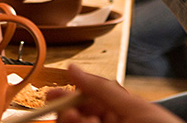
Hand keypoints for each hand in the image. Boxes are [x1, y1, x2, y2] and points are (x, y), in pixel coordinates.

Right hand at [55, 65, 183, 122]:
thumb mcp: (134, 107)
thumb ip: (101, 89)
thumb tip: (73, 69)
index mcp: (119, 110)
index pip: (84, 100)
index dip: (66, 96)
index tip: (51, 95)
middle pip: (76, 117)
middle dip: (69, 113)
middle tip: (71, 114)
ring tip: (87, 122)